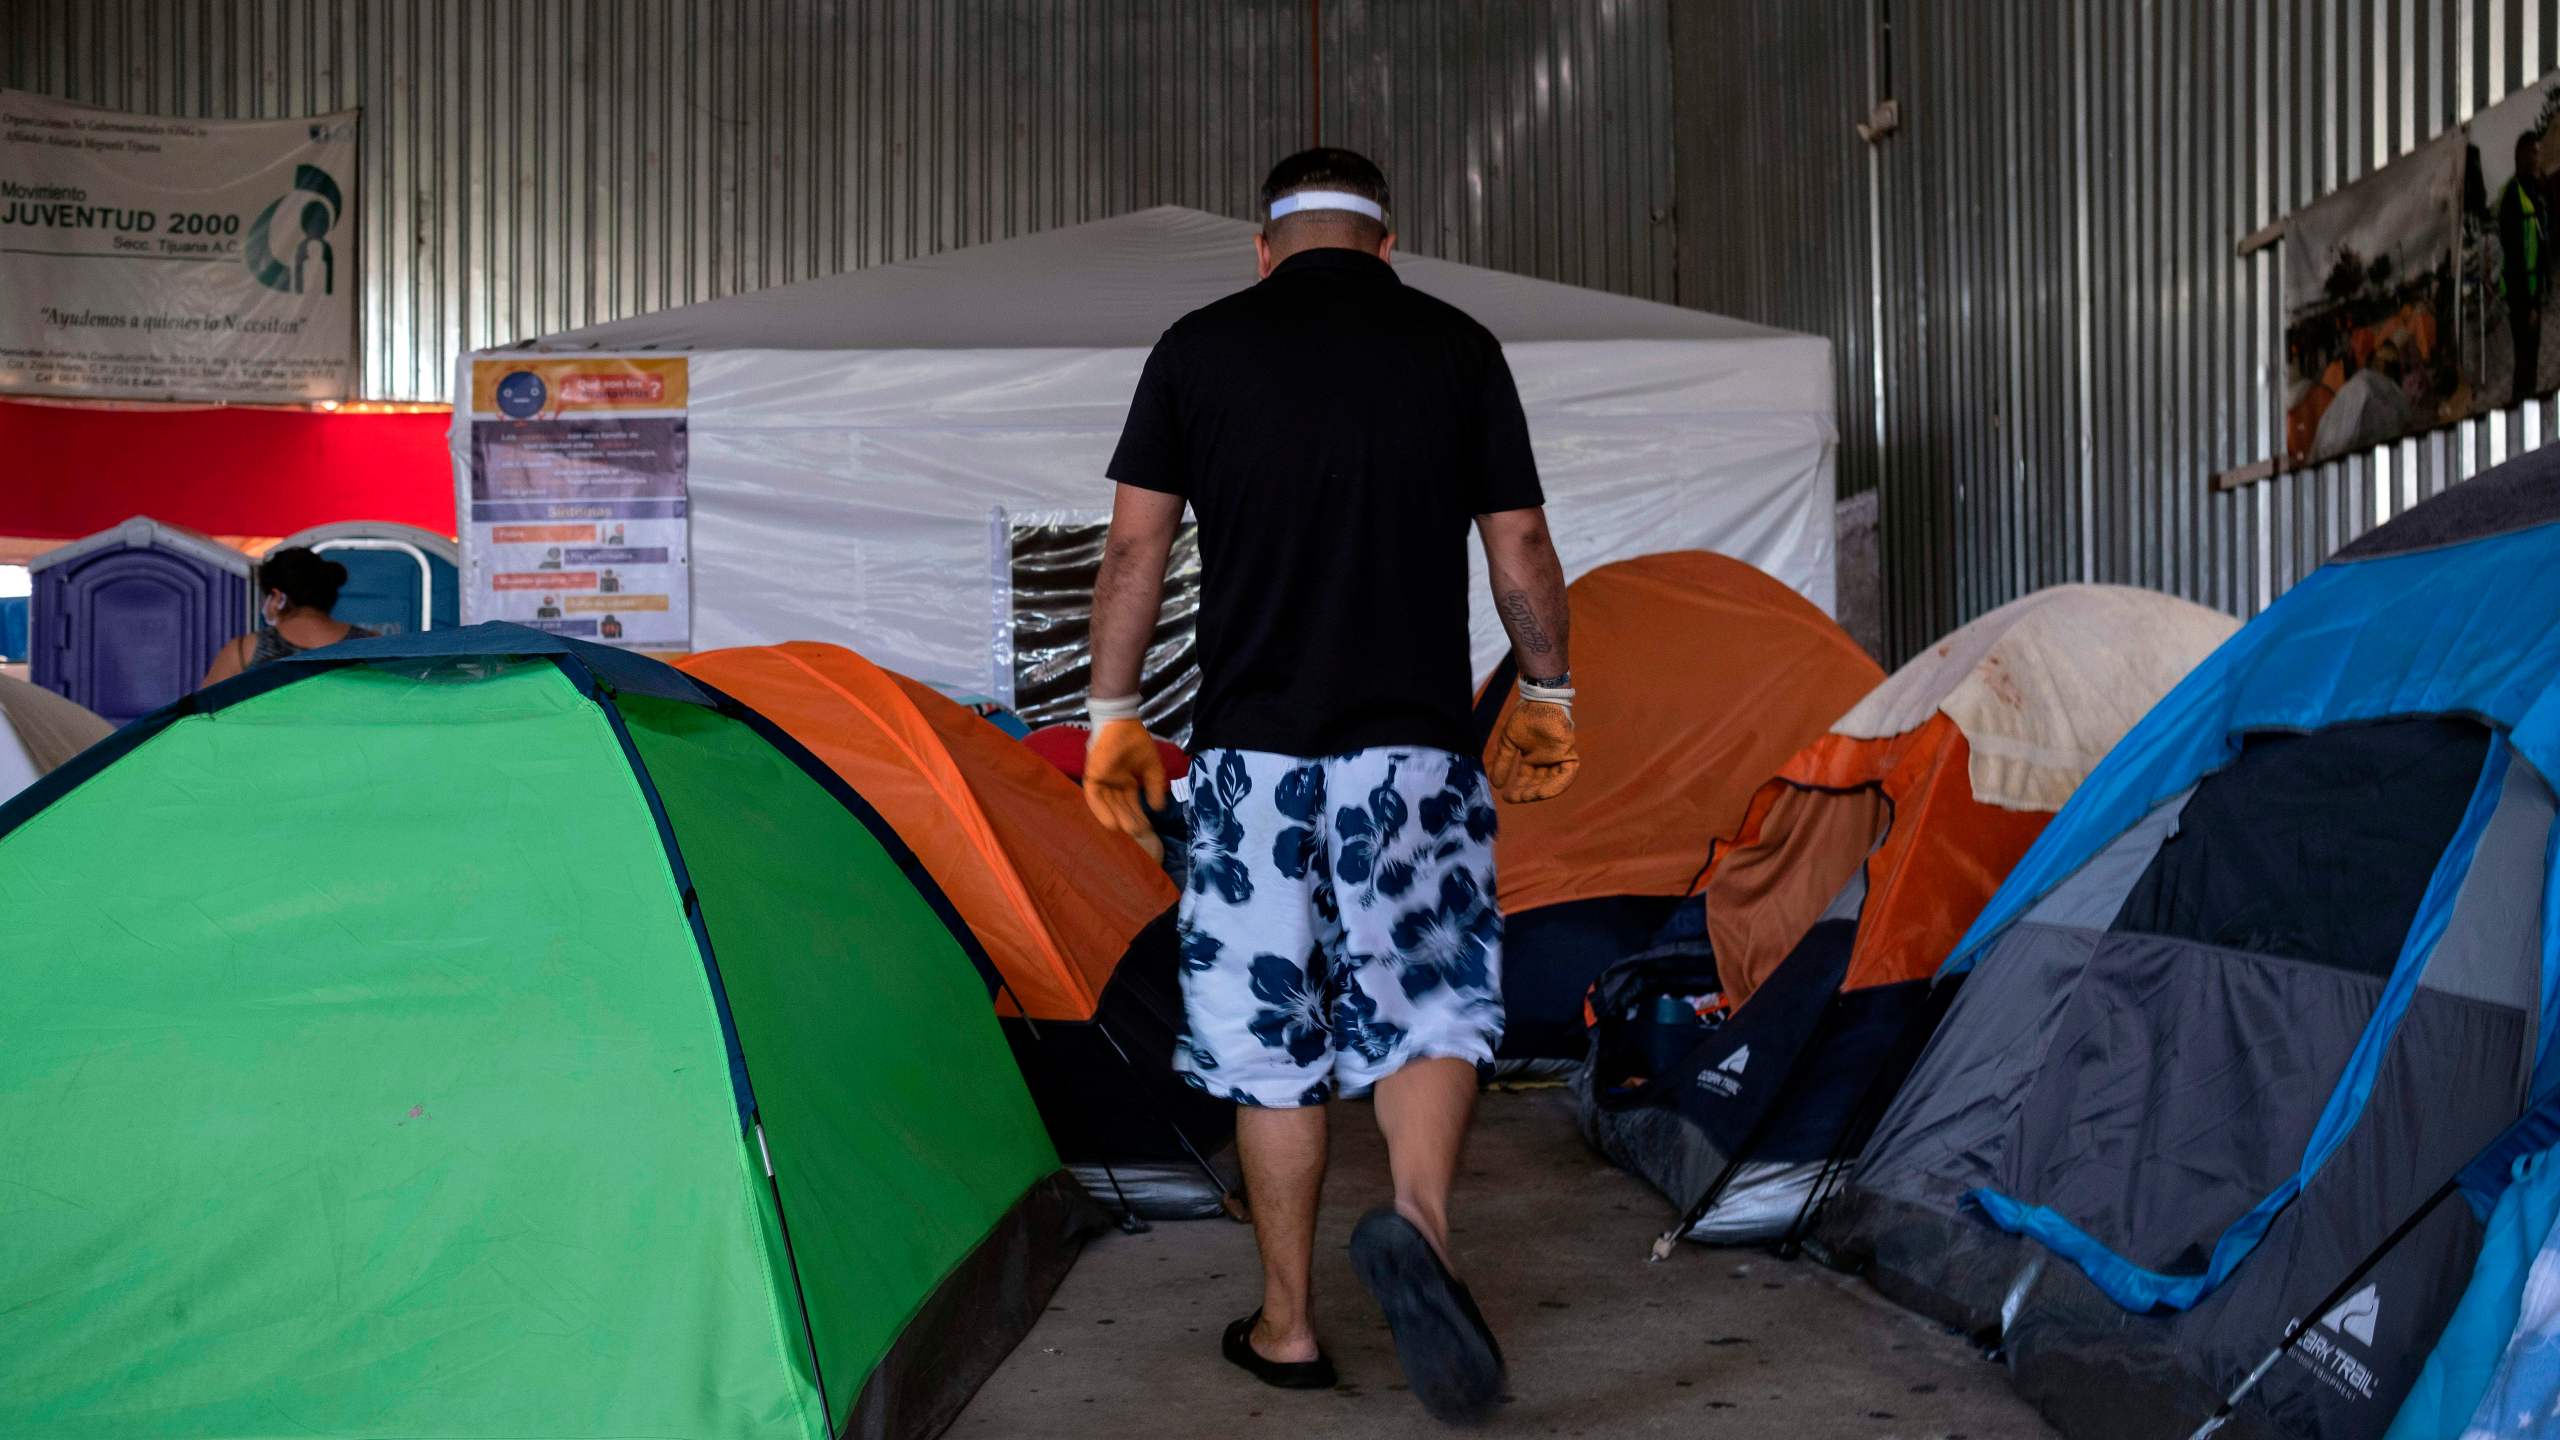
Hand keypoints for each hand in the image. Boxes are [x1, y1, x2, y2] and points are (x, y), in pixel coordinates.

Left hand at [1083, 718, 1170, 857]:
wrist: (1122, 725)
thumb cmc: (1137, 742)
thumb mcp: (1151, 768)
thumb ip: (1154, 787)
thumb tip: (1159, 809)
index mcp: (1126, 783)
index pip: (1133, 805)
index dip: (1141, 818)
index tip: (1150, 832)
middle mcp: (1114, 786)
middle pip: (1122, 808)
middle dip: (1132, 822)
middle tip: (1142, 837)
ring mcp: (1103, 782)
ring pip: (1110, 805)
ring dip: (1119, 819)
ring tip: (1131, 833)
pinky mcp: (1093, 777)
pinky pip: (1095, 798)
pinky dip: (1102, 811)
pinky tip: (1112, 824)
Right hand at [1490, 698, 1578, 802]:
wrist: (1537, 701)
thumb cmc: (1524, 717)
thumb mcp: (1509, 744)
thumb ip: (1503, 763)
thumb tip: (1495, 785)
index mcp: (1533, 758)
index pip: (1527, 779)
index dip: (1518, 790)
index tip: (1507, 797)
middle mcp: (1547, 760)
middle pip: (1540, 783)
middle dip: (1528, 793)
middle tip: (1517, 798)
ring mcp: (1559, 757)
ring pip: (1554, 782)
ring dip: (1542, 791)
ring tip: (1528, 796)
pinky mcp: (1568, 752)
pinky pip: (1567, 773)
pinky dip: (1557, 784)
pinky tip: (1543, 791)